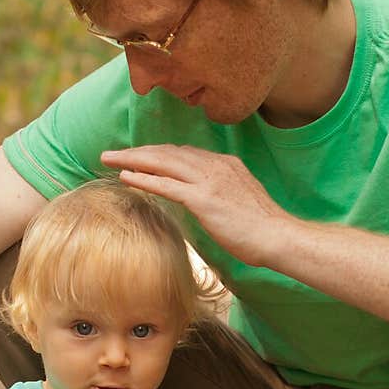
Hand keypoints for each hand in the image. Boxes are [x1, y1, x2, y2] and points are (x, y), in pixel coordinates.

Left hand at [100, 145, 295, 266]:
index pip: (183, 153)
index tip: (138, 156)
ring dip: (133, 160)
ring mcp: (209, 180)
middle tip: (112, 153)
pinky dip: (143, 178)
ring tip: (109, 160)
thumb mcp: (239, 202)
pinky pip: (166, 184)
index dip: (157, 154)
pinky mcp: (204, 199)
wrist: (279, 236)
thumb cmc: (263, 228)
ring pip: (163, 162)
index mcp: (224, 165)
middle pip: (168, 152)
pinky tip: (125, 176)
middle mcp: (215, 166)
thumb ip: (220, 195)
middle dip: (138, 152)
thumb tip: (206, 203)